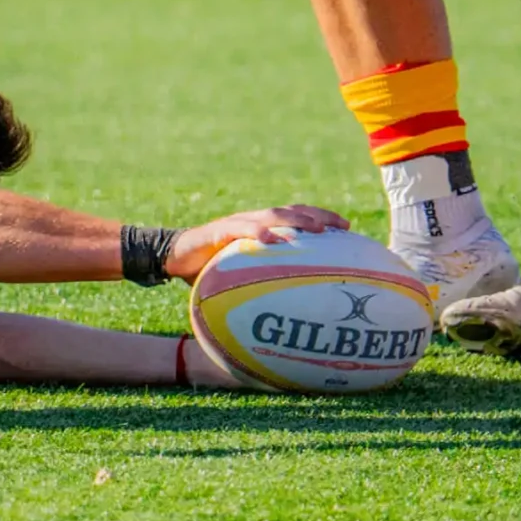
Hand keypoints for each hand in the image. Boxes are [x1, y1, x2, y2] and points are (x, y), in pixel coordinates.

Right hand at [164, 204, 348, 279]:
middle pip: (291, 211)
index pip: (296, 216)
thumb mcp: (240, 274)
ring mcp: (236, 223)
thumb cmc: (208, 269)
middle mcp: (252, 221)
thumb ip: (261, 281)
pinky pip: (242, 229)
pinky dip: (258, 233)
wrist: (173, 256)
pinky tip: (273, 240)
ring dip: (296, 220)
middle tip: (341, 226)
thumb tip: (291, 309)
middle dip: (317, 216)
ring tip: (315, 229)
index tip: (347, 228)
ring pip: (271, 215)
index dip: (321, 218)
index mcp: (260, 228)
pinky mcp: (219, 230)